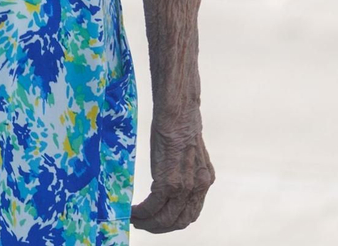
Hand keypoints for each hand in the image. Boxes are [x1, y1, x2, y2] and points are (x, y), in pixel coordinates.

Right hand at [131, 106, 212, 232]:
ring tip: (134, 220)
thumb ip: (184, 169)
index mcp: (204, 180)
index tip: (156, 221)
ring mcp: (185, 186)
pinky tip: (132, 211)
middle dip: (159, 227)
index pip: (190, 212)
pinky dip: (142, 213)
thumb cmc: (178, 124)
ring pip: (166, 218)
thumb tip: (171, 178)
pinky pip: (154, 206)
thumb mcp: (187, 151)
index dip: (172, 221)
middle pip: (180, 221)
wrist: (177, 111)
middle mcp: (199, 186)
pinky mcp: (169, 181)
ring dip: (148, 223)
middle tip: (142, 224)